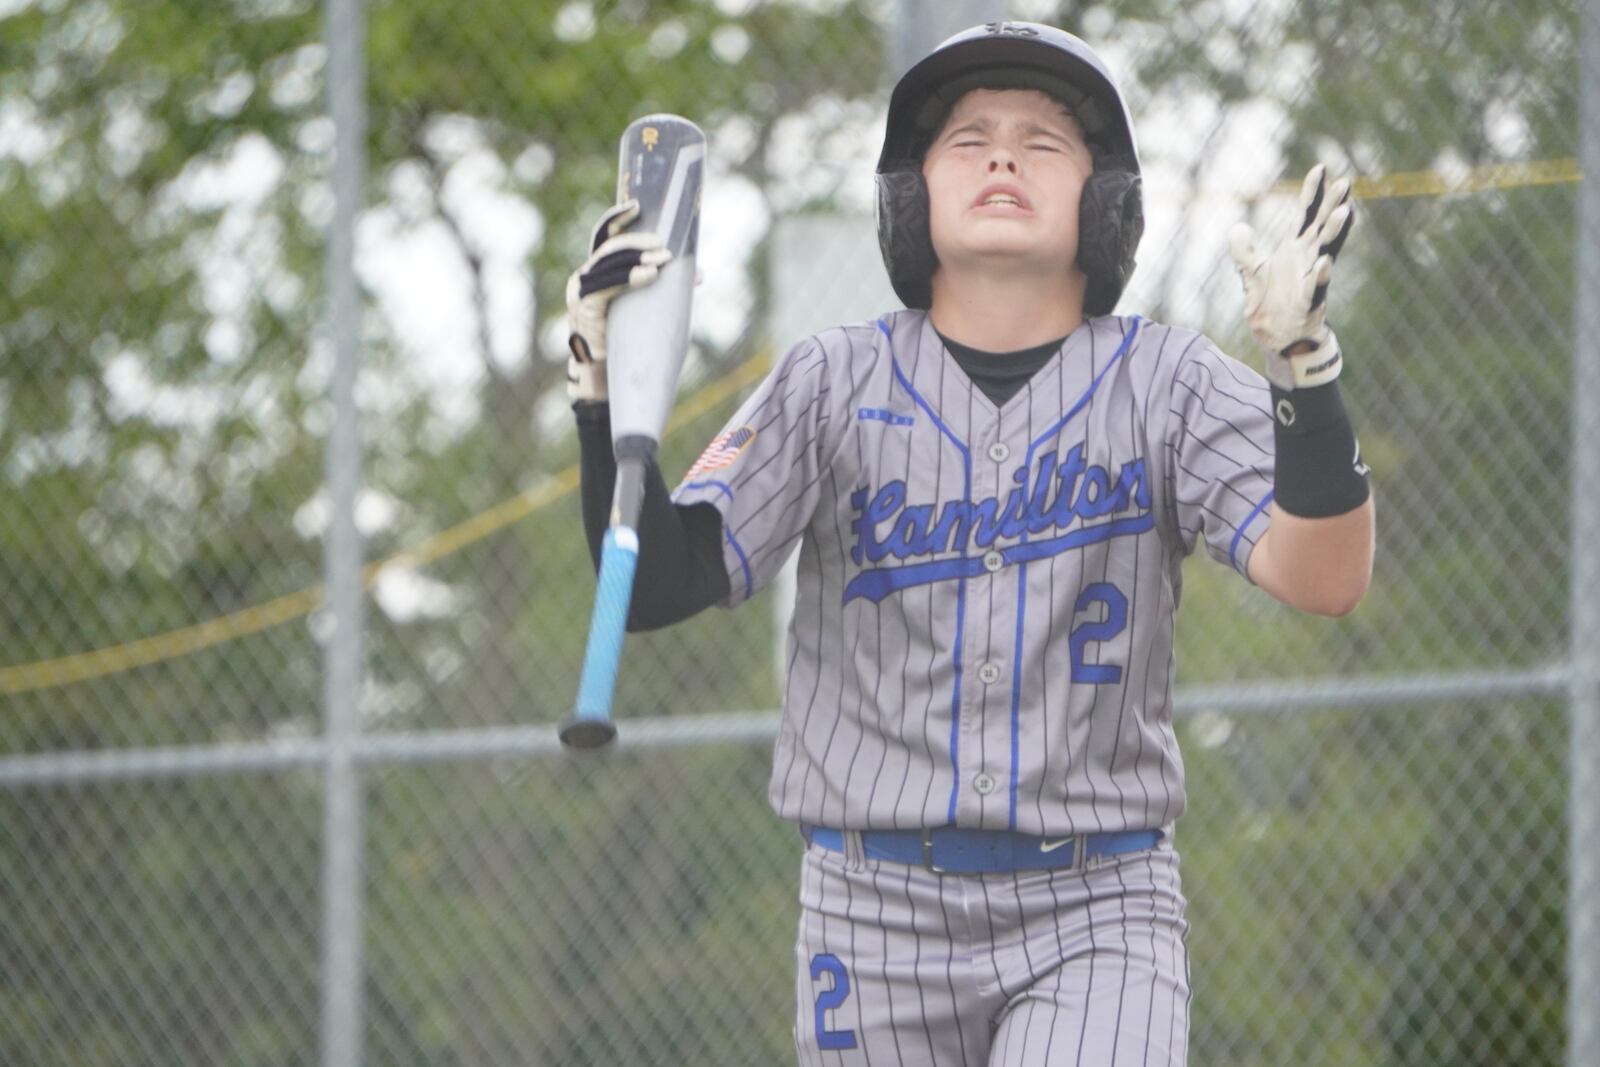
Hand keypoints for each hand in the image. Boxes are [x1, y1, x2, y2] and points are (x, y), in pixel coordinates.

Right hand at [566, 199, 671, 402]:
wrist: (604, 376)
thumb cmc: (625, 341)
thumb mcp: (645, 308)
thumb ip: (662, 286)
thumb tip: (699, 272)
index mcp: (595, 272)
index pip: (604, 237)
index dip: (617, 219)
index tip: (638, 205)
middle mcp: (582, 278)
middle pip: (610, 249)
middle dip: (638, 244)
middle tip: (664, 247)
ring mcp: (579, 292)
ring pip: (608, 265)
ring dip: (637, 260)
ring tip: (662, 261)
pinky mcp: (584, 308)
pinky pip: (606, 288)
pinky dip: (629, 279)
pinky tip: (649, 276)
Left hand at [1229, 164, 1353, 390]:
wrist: (1278, 340)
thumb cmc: (1271, 305)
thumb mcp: (1251, 276)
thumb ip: (1244, 252)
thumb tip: (1237, 227)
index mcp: (1295, 250)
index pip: (1305, 215)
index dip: (1312, 192)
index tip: (1321, 168)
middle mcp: (1308, 260)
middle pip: (1322, 227)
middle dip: (1333, 204)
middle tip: (1346, 182)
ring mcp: (1311, 279)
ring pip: (1326, 251)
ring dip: (1334, 232)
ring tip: (1343, 211)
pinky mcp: (1310, 302)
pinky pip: (1317, 287)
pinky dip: (1321, 275)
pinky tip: (1325, 262)